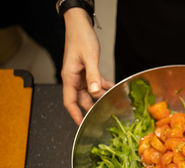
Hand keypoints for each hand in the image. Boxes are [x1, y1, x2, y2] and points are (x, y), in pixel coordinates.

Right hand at [61, 8, 112, 124]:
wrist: (80, 26)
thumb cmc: (81, 38)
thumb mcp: (89, 58)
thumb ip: (93, 76)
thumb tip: (95, 92)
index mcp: (69, 77)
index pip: (69, 101)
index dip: (75, 115)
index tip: (81, 125)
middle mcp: (74, 79)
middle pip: (82, 99)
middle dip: (92, 108)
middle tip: (104, 117)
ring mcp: (81, 75)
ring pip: (90, 92)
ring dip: (100, 97)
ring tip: (112, 104)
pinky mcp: (87, 71)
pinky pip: (96, 83)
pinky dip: (104, 86)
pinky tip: (114, 89)